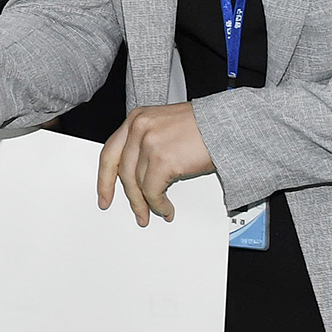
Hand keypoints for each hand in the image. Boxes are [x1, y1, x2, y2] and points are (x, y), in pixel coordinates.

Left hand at [98, 104, 215, 226]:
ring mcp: (149, 143)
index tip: (104, 194)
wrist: (226, 125)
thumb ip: (147, 142)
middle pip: (121, 170)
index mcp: (137, 118)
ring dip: (146, 204)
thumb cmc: (204, 126)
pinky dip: (159, 205)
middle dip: (128, 197)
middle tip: (135, 211)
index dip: (105, 177)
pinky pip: (152, 191)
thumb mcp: (165, 126)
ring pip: (136, 183)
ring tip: (154, 212)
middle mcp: (139, 127)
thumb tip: (138, 174)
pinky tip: (166, 209)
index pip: (110, 151)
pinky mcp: (162, 159)